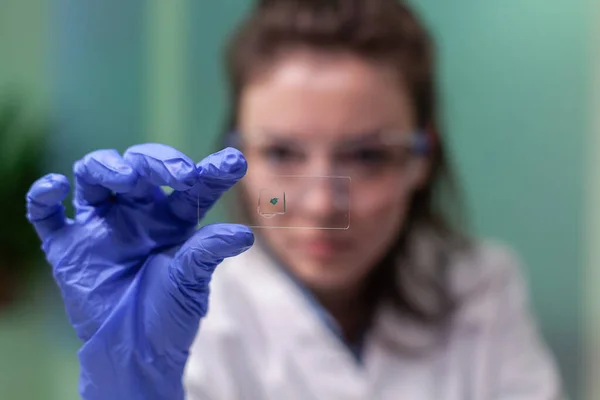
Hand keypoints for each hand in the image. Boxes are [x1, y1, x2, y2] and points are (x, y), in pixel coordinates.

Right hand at [26, 144, 253, 399]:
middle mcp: (138, 213)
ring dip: (108, 167)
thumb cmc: (169, 316)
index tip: (233, 162)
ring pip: (96, 175)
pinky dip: (44, 195)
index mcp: (174, 218)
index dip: (212, 171)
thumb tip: (243, 234)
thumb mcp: (191, 284)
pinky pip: (46, 212)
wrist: (134, 351)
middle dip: (158, 162)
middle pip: (142, 167)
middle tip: (177, 174)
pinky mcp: (68, 245)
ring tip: (127, 178)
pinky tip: (56, 187)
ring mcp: (101, 225)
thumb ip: (208, 253)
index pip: (192, 185)